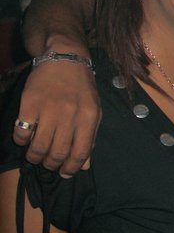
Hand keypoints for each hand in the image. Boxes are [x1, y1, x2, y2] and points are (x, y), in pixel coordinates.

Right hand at [14, 60, 100, 176]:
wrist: (65, 58)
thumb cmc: (81, 88)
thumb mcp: (93, 110)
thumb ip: (90, 137)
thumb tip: (84, 165)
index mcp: (88, 118)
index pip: (81, 152)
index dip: (71, 168)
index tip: (65, 173)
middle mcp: (70, 115)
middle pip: (58, 153)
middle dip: (51, 165)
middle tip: (48, 163)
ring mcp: (49, 109)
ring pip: (38, 146)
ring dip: (35, 157)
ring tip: (35, 155)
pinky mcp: (30, 103)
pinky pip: (22, 132)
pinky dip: (21, 141)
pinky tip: (25, 138)